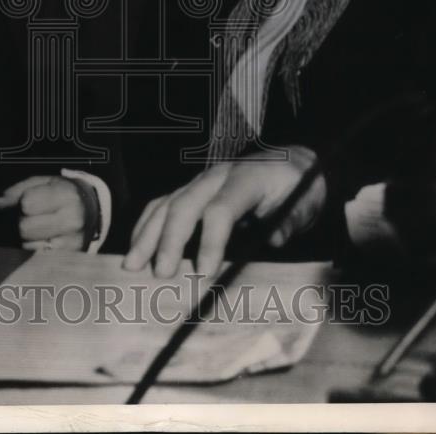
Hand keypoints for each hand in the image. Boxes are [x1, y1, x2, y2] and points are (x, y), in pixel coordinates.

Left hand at [0, 176, 92, 251]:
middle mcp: (72, 220)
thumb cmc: (63, 193)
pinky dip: (34, 250)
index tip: (29, 203)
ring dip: (27, 238)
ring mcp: (72, 243)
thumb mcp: (43, 182)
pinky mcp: (68, 259)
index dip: (22, 204)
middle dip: (23, 222)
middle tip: (33, 217)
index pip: (27, 204)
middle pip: (25, 228)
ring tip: (39, 229)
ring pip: (28, 245)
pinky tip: (42, 241)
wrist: (93, 210)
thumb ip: (17, 191)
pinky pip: (36, 257)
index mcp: (66, 195)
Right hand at [122, 146, 325, 278]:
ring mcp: (202, 181)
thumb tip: (274, 239)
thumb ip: (289, 222)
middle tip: (160, 273)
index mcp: (248, 178)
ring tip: (132, 264)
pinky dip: (147, 225)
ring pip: (167, 203)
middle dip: (168, 240)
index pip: (221, 209)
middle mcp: (218, 176)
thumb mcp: (303, 204)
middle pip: (185, 204)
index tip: (202, 273)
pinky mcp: (193, 189)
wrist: (294, 163)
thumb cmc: (298, 188)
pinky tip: (136, 247)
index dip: (210, 241)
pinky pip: (164, 203)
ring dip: (147, 234)